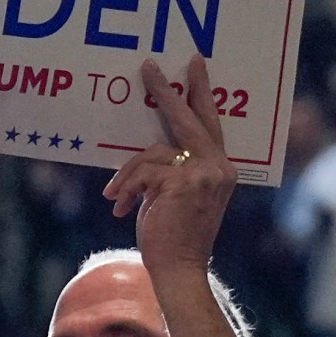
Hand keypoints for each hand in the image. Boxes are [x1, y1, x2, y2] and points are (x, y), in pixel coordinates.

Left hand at [101, 56, 237, 276]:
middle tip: (148, 67)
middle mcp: (218, 167)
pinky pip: (143, 172)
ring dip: (127, 174)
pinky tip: (119, 207)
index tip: (194, 66)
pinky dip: (125, 188)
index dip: (201, 92)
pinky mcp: (181, 184)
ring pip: (152, 151)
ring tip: (114, 196)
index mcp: (220, 168)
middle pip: (188, 118)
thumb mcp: (177, 195)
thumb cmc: (174, 236)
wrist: (179, 270)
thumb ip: (173, 169)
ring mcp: (202, 174)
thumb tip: (150, 152)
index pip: (210, 122)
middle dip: (166, 91)